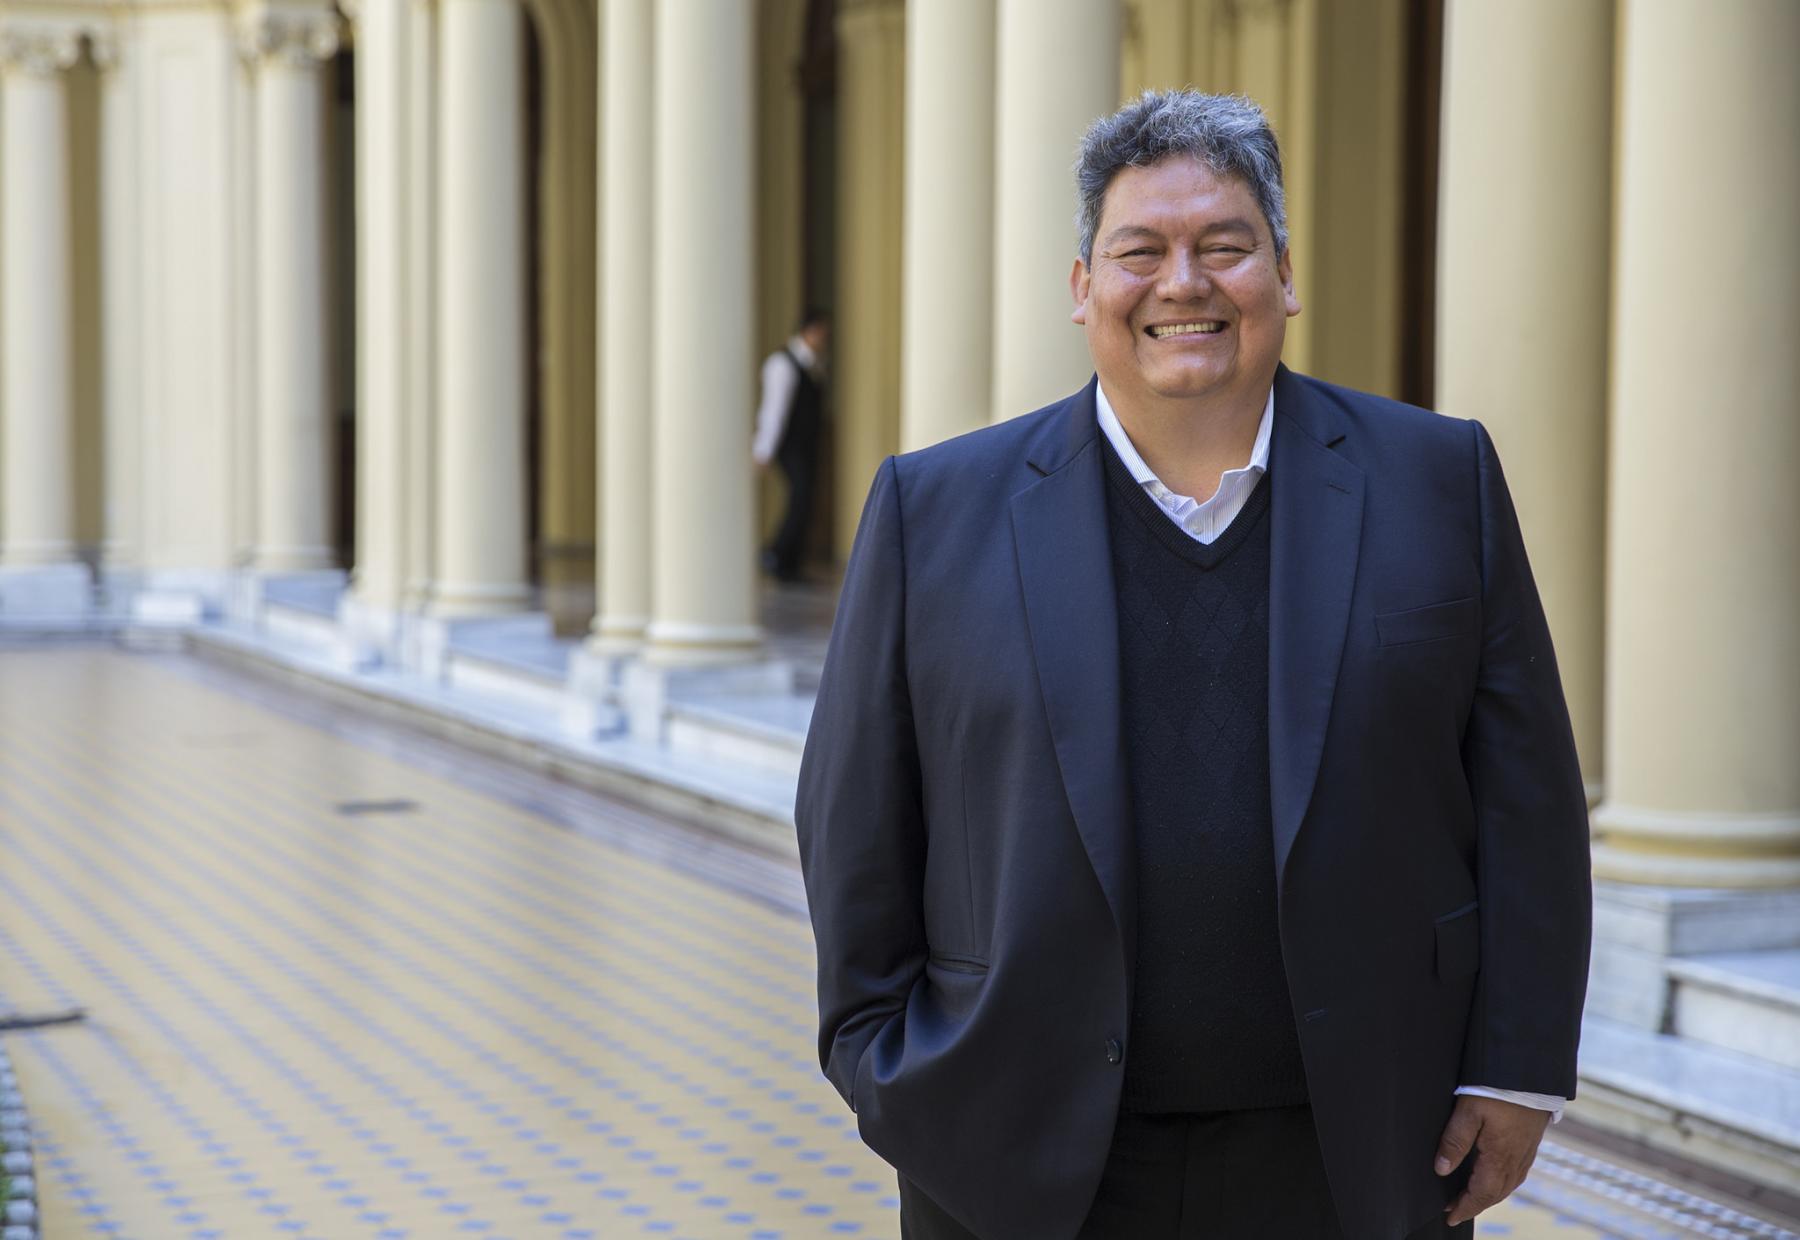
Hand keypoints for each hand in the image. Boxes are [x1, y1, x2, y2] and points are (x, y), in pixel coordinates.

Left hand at [1434, 1094, 1550, 1224]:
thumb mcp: (1468, 1110)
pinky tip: (1495, 1177)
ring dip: (1489, 1195)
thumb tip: (1441, 1170)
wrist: (1531, 1072)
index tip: (1450, 1216)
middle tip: (1455, 1208)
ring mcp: (1527, 1152)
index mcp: (1500, 1157)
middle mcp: (1516, 1160)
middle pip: (1495, 1194)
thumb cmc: (1499, 1088)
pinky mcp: (1531, 1142)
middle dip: (1475, 1204)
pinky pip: (1517, 1173)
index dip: (1465, 1207)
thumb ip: (1454, 1141)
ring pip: (1508, 1185)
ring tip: (1471, 1197)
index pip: (1480, 1193)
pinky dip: (1503, 1183)